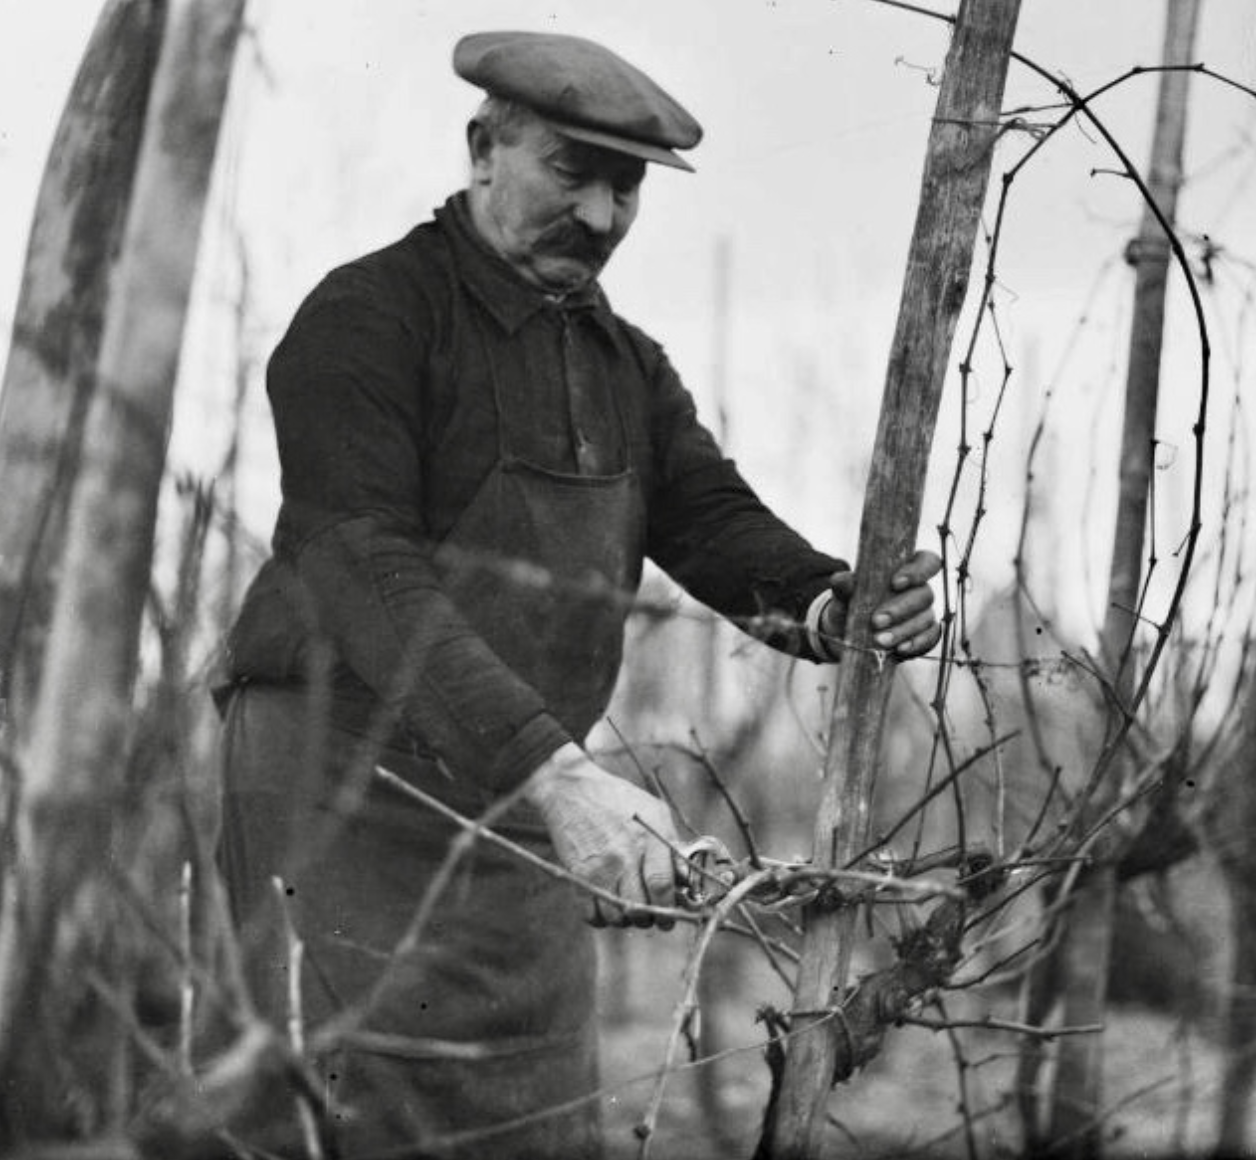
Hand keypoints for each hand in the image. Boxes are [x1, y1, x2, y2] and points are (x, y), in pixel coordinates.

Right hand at [523, 743, 678, 928]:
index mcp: (648, 839)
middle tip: (652, 913)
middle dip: (650, 918)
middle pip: (641, 908)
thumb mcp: (655, 811)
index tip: (671, 914)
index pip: (662, 885)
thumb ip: (673, 845)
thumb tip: (687, 880)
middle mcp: (624, 856)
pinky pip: (592, 914)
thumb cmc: (619, 799)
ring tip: (629, 905)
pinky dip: (602, 917)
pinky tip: (608, 903)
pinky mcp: (577, 876)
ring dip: (626, 919)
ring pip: (617, 916)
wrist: (571, 789)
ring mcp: (599, 867)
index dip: (669, 908)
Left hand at [822, 549, 942, 658]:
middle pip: (924, 594)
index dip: (917, 571)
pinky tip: (900, 648)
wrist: (847, 631)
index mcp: (906, 570)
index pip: (926, 562)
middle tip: (876, 621)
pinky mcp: (926, 634)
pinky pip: (928, 638)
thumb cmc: (851, 603)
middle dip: (900, 609)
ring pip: (924, 618)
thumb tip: (842, 580)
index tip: (895, 583)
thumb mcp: (844, 593)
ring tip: (880, 640)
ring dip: (902, 630)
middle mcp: (920, 589)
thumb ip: (844, 584)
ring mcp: (924, 612)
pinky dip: (915, 643)